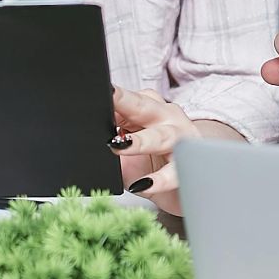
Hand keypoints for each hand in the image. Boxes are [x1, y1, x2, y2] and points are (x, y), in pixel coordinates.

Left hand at [110, 87, 204, 215]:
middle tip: (109, 97)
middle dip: (125, 102)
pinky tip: (143, 185)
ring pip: (162, 136)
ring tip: (121, 146)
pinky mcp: (190, 166)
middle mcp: (167, 117)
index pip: (128, 98)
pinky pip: (173, 171)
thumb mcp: (127, 151)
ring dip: (141, 141)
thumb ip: (112, 142)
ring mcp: (182, 139)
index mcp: (150, 108)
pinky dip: (158, 180)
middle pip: (145, 107)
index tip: (99, 90)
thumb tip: (88, 144)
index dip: (113, 95)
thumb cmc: (152, 164)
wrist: (185, 188)